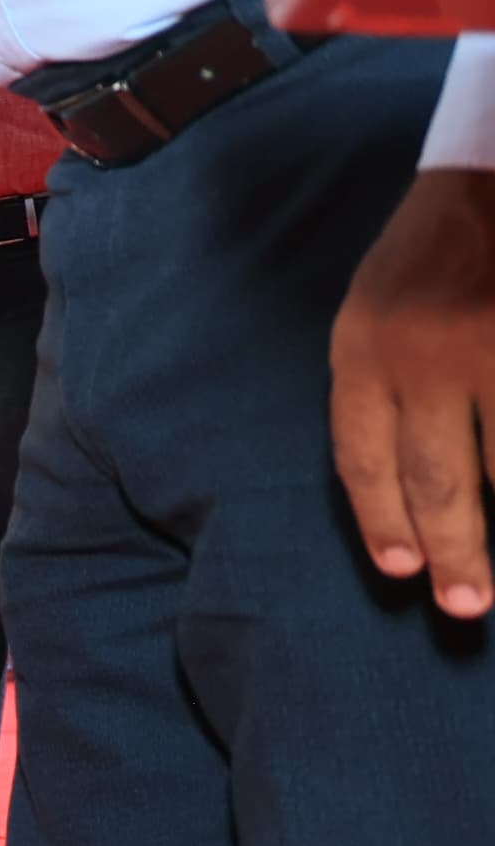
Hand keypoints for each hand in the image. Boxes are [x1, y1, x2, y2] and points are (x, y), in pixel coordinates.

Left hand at [328, 165, 494, 618]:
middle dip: (454, 550)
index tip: (403, 571)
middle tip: (467, 608)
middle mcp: (422, 356)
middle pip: (437, 480)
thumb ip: (382, 379)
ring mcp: (489, 350)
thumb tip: (403, 482)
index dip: (384, 523)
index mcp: (363, 347)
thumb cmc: (447, 237)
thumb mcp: (383, 303)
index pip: (363, 460)